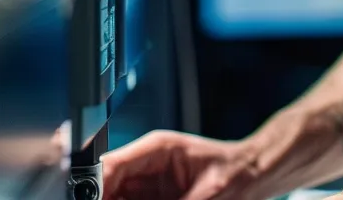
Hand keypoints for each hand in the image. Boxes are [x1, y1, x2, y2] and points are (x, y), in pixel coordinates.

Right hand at [102, 130, 266, 199]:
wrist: (255, 176)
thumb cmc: (237, 175)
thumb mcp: (208, 194)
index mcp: (156, 148)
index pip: (111, 164)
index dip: (94, 185)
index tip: (87, 197)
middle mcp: (146, 164)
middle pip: (107, 184)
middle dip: (101, 197)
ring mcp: (148, 184)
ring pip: (115, 196)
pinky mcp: (153, 199)